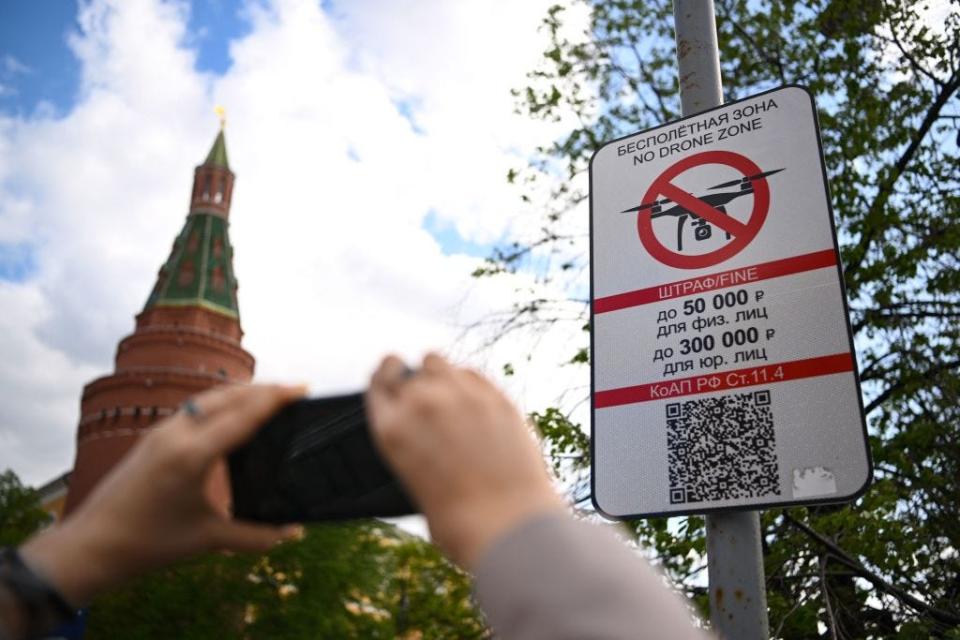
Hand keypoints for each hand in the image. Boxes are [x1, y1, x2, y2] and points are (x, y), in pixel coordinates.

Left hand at [20, 384, 305, 606]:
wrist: (92, 545)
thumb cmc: (149, 543)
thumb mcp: (209, 539)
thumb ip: (256, 536)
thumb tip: (294, 533)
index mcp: (192, 455)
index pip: (244, 415)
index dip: (277, 399)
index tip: (303, 388)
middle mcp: (176, 434)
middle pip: (230, 396)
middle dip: (265, 390)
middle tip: (295, 391)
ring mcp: (162, 431)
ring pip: (211, 398)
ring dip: (242, 393)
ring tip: (270, 397)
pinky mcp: (154, 436)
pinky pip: (196, 408)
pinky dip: (222, 403)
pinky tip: (233, 414)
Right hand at [366, 354, 564, 568]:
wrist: (507, 526)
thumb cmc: (459, 520)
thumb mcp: (416, 482)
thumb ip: (414, 445)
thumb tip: (425, 431)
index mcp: (391, 430)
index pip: (376, 385)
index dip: (382, 381)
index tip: (389, 380)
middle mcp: (420, 404)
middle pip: (400, 368)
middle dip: (406, 378)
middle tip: (420, 390)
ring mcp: (459, 395)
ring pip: (434, 360)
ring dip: (436, 373)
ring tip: (447, 392)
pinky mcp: (494, 396)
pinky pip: (471, 372)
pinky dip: (468, 382)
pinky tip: (474, 400)